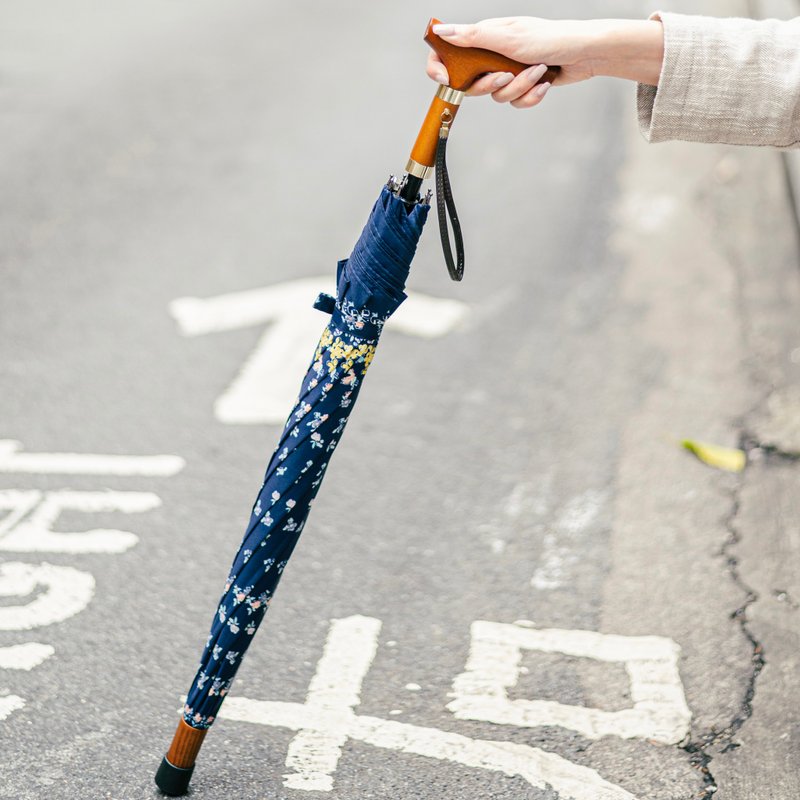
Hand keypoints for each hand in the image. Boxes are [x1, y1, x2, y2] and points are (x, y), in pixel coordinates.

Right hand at [426, 17, 663, 107]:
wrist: (585, 53)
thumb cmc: (550, 38)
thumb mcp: (508, 37)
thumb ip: (473, 37)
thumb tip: (443, 32)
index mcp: (486, 37)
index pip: (450, 53)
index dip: (441, 67)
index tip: (444, 79)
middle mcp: (494, 54)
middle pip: (472, 83)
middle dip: (491, 84)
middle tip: (505, 74)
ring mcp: (509, 71)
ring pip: (497, 96)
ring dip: (519, 88)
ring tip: (537, 72)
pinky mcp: (524, 86)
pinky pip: (515, 102)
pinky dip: (530, 96)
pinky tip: (544, 83)